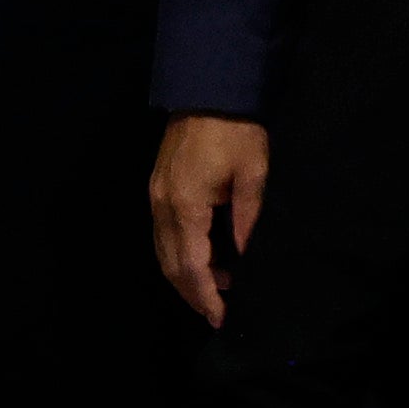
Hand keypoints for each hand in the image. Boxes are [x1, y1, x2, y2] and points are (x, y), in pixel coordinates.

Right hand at [152, 115, 272, 327]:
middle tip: (217, 312)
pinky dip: (179, 254)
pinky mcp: (157, 188)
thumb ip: (247, 220)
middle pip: (171, 266)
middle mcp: (162, 207)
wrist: (208, 90)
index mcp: (186, 206)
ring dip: (186, 275)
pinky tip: (203, 258)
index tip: (221, 317)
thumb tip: (245, 258)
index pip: (192, 267)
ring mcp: (155, 197)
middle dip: (193, 293)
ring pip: (163, 252)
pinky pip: (162, 235)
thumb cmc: (236, 131)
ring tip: (217, 288)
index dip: (206, 296)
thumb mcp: (253, 174)